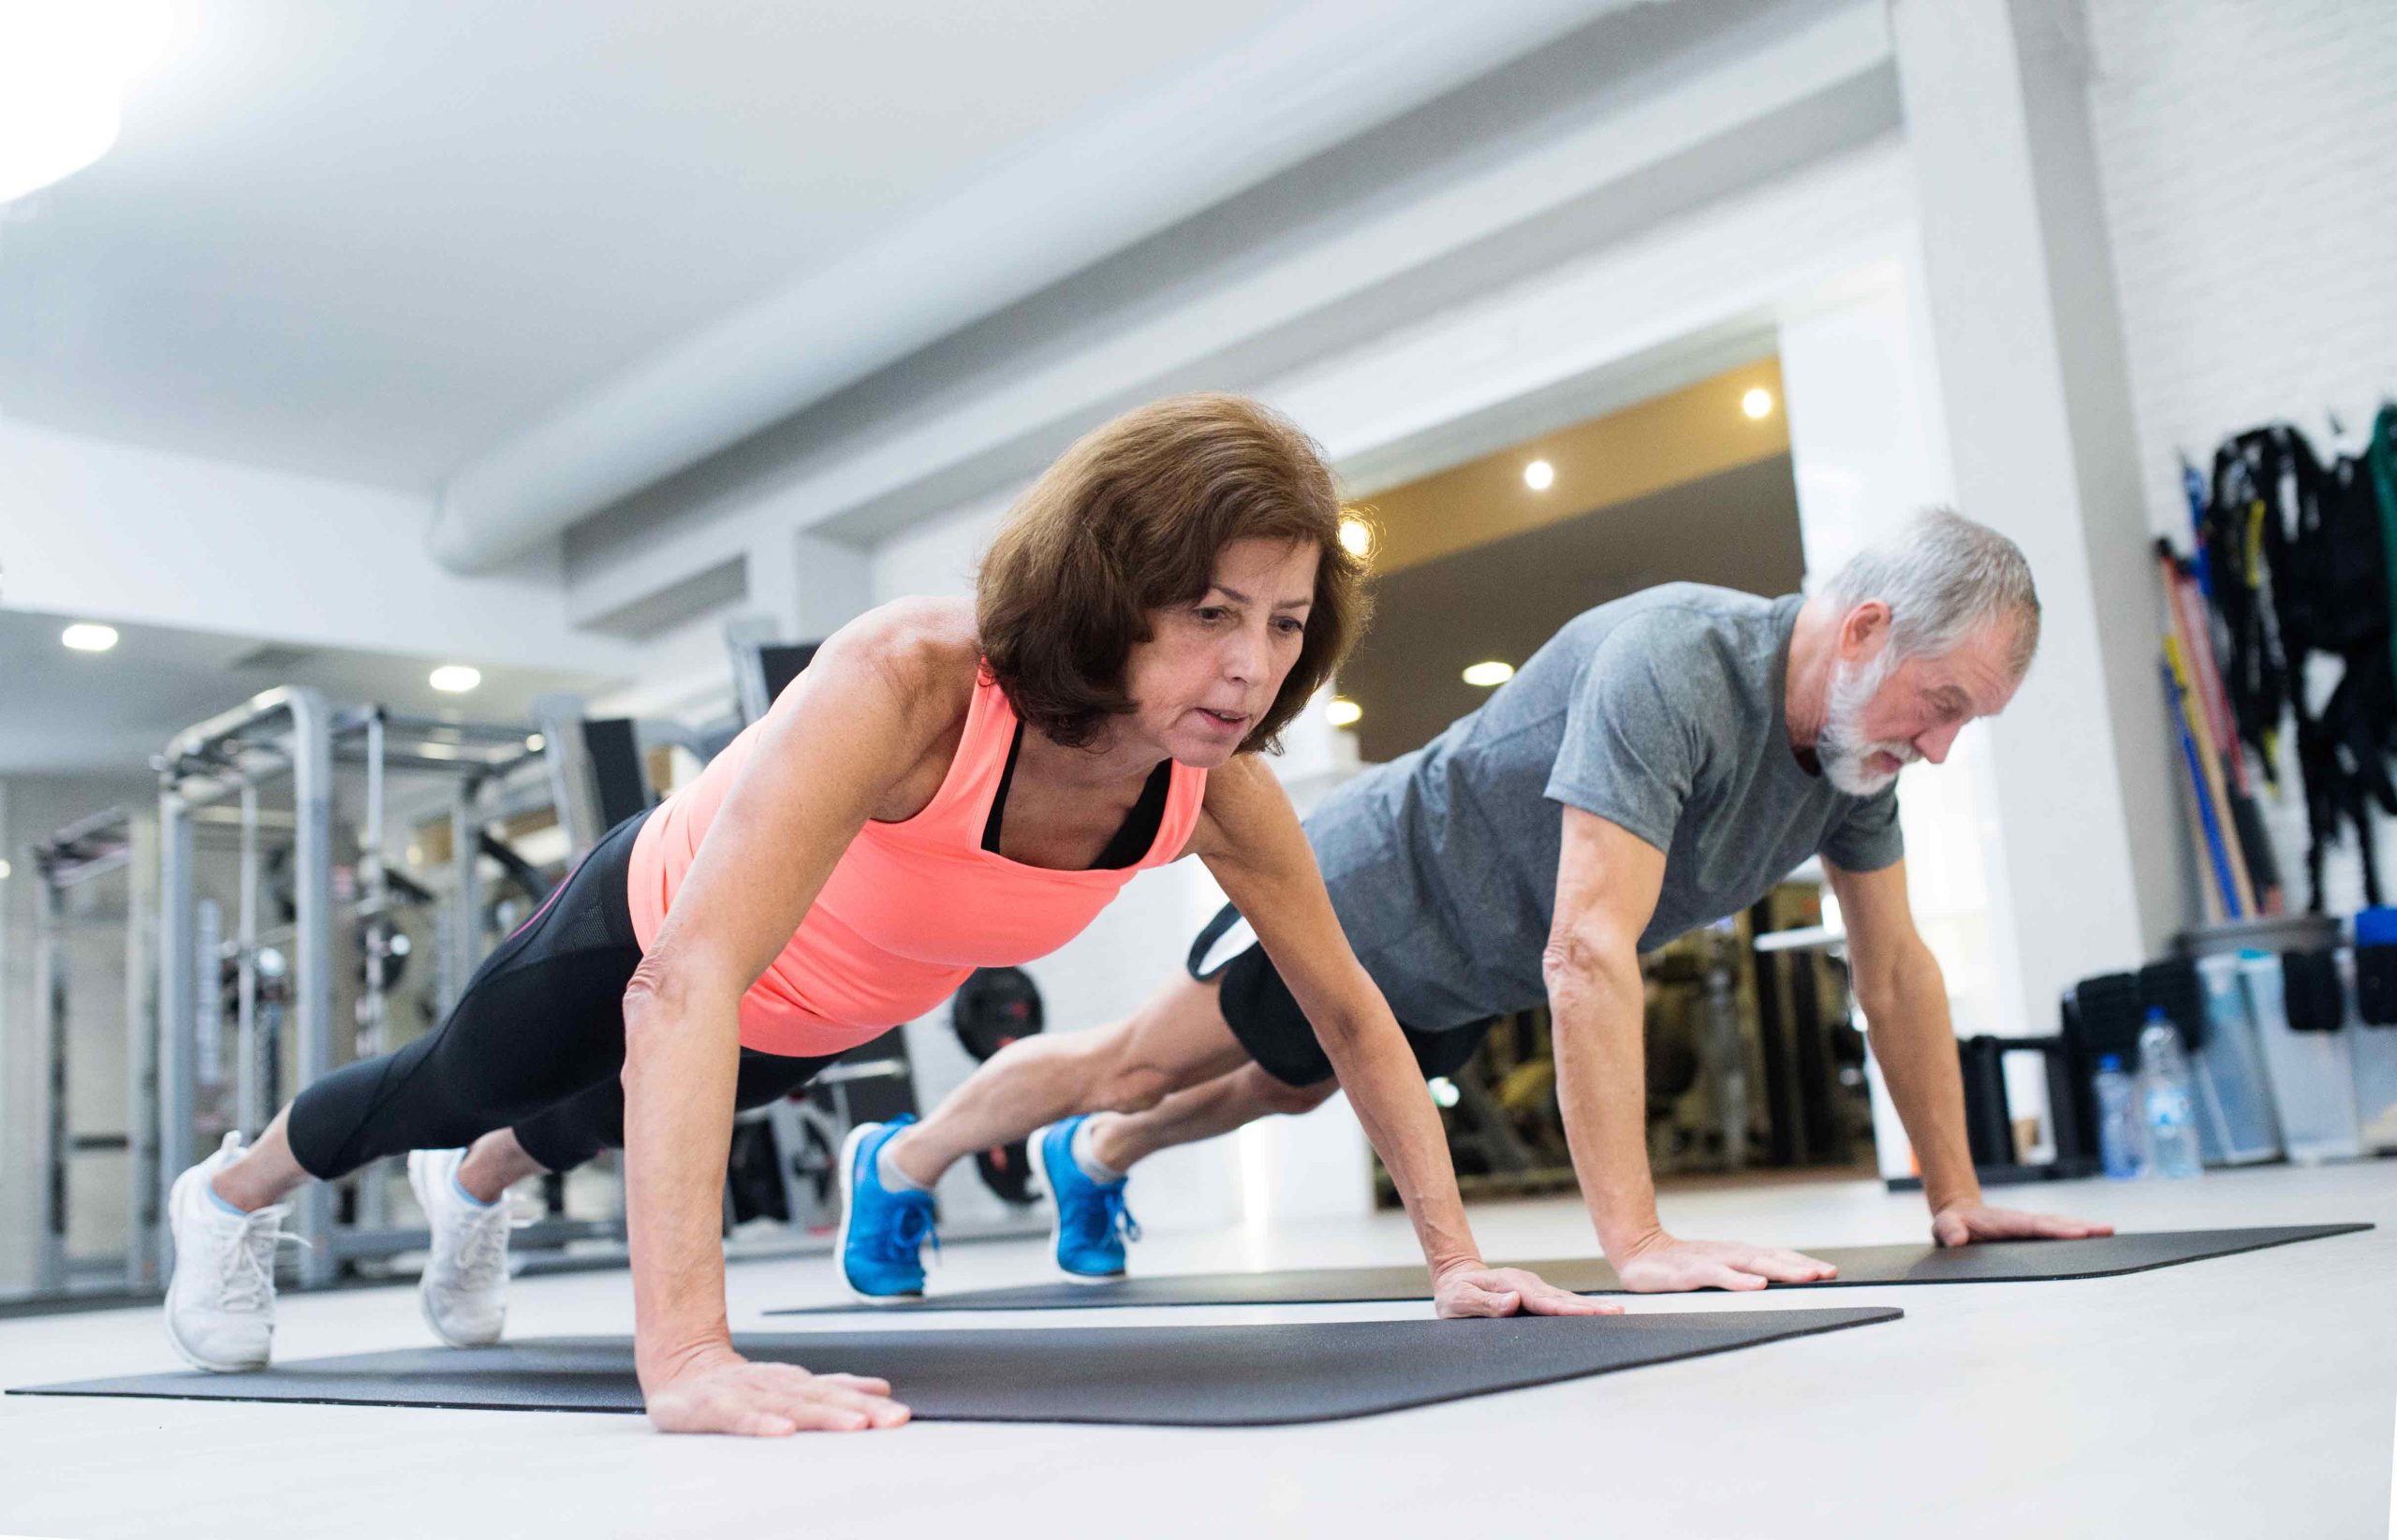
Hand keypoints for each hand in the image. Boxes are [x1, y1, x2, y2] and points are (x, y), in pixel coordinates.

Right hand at [641, 1344, 910, 1435]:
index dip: (870, 1404)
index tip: (900, 1415)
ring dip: (822, 1415)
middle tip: (889, 1420)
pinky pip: (738, 1416)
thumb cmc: (740, 1386)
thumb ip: (835, 1388)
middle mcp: (775, 1384)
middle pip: (821, 1399)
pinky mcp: (711, 1406)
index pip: (837, 1393)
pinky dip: (761, 1423)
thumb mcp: (792, 1384)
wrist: (681, 1371)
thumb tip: (881, 1389)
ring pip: (788, 1405)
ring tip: (853, 1424)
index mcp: (794, 1382)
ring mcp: (744, 1393)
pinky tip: (782, 1432)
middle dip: (858, 1410)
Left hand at [1431, 1261, 1623, 1317]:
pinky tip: (1597, 1312)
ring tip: (1617, 1312)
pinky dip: (1580, 1307)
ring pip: (1565, 1298)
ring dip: (1591, 1306)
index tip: (1588, 1314)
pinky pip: (1560, 1301)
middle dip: (1589, 1307)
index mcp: (1510, 1283)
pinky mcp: (1536, 1293)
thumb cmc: (1455, 1293)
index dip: (1565, 1309)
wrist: (1455, 1278)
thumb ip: (1484, 1303)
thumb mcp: (1459, 1300)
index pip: (1542, 1300)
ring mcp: (1533, 1286)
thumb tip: (1512, 1302)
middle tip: (1616, 1313)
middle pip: (1561, 1298)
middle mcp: (1526, 1283)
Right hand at [1610, 1230, 1838, 1292]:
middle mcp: (1728, 1254)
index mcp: (1737, 1255)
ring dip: (1780, 1270)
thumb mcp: (1716, 1270)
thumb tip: (1775, 1286)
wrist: (1637, 1252)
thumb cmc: (1679, 1266)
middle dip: (1801, 1267)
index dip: (1803, 1263)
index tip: (1831, 1272)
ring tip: (1805, 1278)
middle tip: (1827, 1274)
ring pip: (1750, 1264)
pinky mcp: (1689, 1272)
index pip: (1777, 1256)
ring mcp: (1710, 1261)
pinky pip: (1718, 1276)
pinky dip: (1739, 1280)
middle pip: (1771, 1258)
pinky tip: (1757, 1286)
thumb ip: (1742, 1276)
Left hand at [1931, 1204, 2112, 1248]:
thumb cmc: (1953, 1223)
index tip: (2078, 1232)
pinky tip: (2095, 1237)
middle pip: (2054, 1223)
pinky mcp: (2032, 1232)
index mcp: (2005, 1222)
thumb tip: (1957, 1239)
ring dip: (2083, 1228)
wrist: (1958, 1214)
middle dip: (2079, 1227)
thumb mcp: (1944, 1226)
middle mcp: (2022, 1221)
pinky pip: (2057, 1231)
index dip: (2055, 1230)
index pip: (2034, 1226)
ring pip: (2059, 1225)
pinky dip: (2076, 1232)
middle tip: (2106, 1230)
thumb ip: (1949, 1231)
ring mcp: (2029, 1226)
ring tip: (2109, 1231)